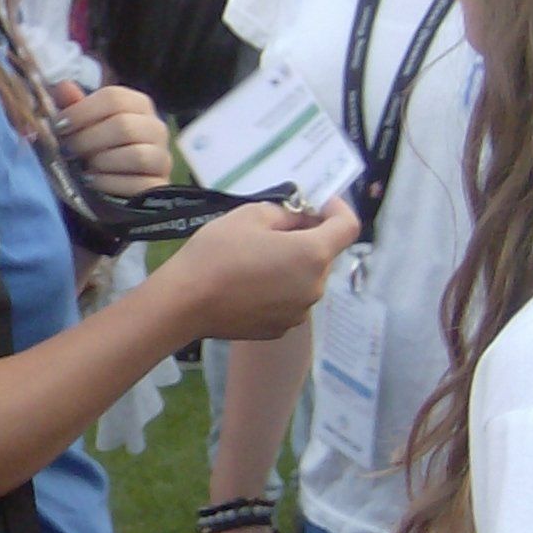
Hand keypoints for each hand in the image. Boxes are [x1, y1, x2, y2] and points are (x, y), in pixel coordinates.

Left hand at [49, 81, 171, 196]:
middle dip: (87, 139)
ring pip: (136, 155)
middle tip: (69, 149)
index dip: (82, 110)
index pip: (114, 97)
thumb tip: (62, 86)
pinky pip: (138, 184)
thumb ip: (75, 106)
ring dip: (101, 161)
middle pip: (123, 125)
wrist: (117, 187)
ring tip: (84, 167)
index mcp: (138, 105)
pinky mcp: (159, 185)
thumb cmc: (100, 149)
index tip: (60, 125)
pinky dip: (109, 183)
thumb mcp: (86, 125)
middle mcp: (156, 129)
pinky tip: (93, 181)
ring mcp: (162, 158)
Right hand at [159, 199, 358, 339]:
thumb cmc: (217, 253)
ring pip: (306, 279)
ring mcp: (299, 313)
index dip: (338, 209)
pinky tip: (249, 284)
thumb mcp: (250, 215)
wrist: (184, 302)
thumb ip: (286, 212)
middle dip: (308, 237)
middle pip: (325, 255)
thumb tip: (299, 219)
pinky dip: (280, 289)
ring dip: (293, 265)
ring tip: (257, 259)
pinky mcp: (280, 328)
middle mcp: (315, 287)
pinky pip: (290, 301)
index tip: (318, 203)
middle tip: (276, 228)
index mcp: (313, 255)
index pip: (348, 227)